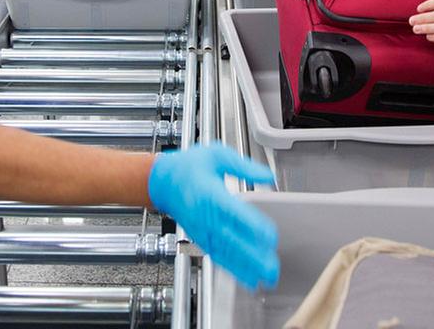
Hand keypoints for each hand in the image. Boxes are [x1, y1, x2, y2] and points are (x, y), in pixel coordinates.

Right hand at [148, 145, 278, 289]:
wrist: (161, 181)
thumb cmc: (187, 166)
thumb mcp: (217, 155)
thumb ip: (244, 167)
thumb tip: (267, 176)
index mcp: (210, 194)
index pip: (233, 213)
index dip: (252, 226)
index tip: (270, 236)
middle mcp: (205, 216)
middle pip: (230, 240)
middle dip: (252, 256)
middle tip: (272, 268)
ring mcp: (202, 230)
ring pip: (225, 253)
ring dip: (245, 267)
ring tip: (265, 278)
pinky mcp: (200, 238)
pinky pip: (218, 255)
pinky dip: (233, 268)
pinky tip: (247, 276)